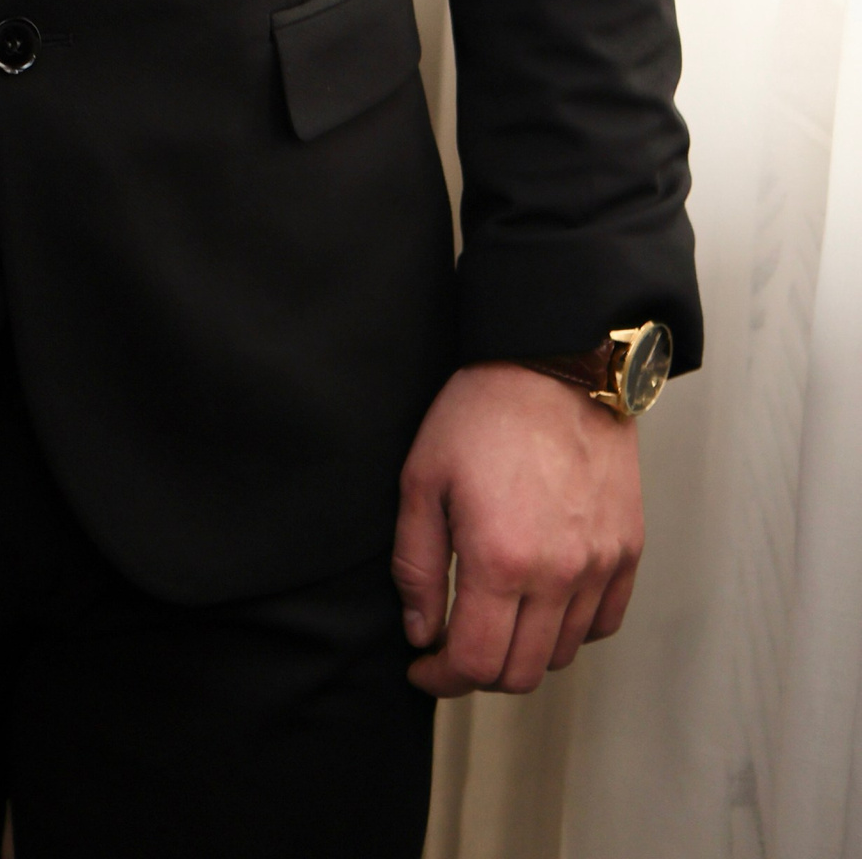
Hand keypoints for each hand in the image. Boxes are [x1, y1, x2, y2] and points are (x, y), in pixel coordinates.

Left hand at [392, 361, 643, 695]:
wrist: (555, 364)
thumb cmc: (483, 412)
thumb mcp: (422, 479)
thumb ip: (416, 565)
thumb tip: (421, 632)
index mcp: (499, 560)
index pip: (474, 663)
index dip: (442, 678)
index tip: (424, 667)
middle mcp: (557, 574)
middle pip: (521, 673)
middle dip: (479, 672)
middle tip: (454, 646)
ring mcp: (599, 565)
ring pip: (562, 654)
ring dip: (524, 651)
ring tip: (496, 617)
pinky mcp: (627, 551)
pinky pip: (602, 623)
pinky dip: (570, 629)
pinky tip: (543, 602)